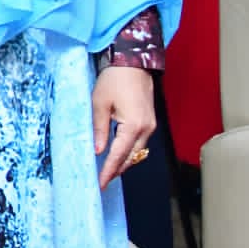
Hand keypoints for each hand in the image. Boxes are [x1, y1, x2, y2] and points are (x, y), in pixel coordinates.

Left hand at [92, 65, 155, 190]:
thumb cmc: (114, 80)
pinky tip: (117, 154)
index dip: (109, 171)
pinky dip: (128, 151)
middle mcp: (146, 129)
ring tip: (107, 171)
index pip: (119, 155)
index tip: (101, 184)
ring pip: (137, 152)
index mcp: (134, 126)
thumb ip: (99, 129)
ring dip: (123, 162)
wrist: (133, 63)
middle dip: (117, 170)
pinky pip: (139, 143)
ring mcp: (150, 126)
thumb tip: (98, 151)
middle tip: (102, 181)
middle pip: (131, 157)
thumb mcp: (99, 104)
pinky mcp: (149, 122)